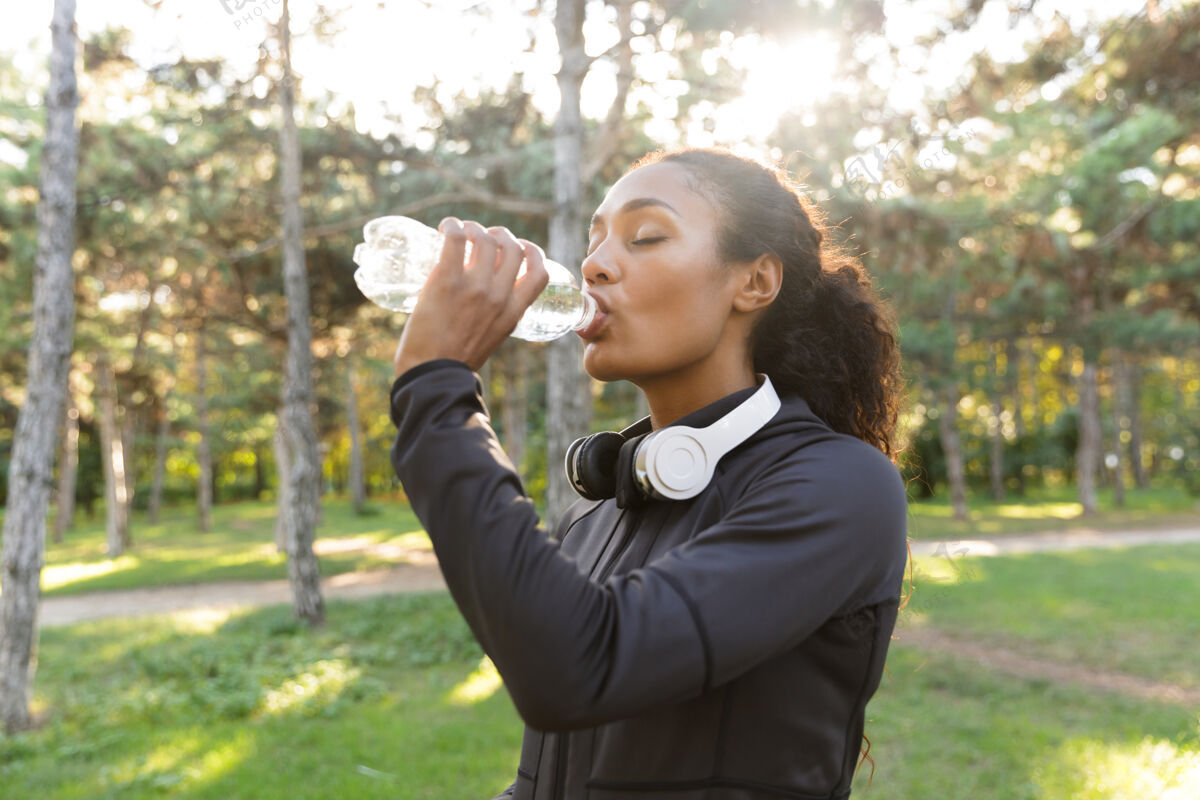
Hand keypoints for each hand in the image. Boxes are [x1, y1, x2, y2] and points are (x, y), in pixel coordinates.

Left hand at [393, 218, 549, 376]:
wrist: (432, 374)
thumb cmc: (455, 360)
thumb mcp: (491, 337)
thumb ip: (495, 315)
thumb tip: (483, 295)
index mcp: (514, 312)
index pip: (539, 273)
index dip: (533, 252)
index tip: (521, 246)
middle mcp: (500, 296)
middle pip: (513, 248)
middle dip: (501, 234)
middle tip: (483, 235)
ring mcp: (475, 287)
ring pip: (486, 238)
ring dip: (474, 227)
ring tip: (460, 230)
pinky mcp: (447, 280)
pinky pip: (456, 238)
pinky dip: (452, 226)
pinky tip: (445, 227)